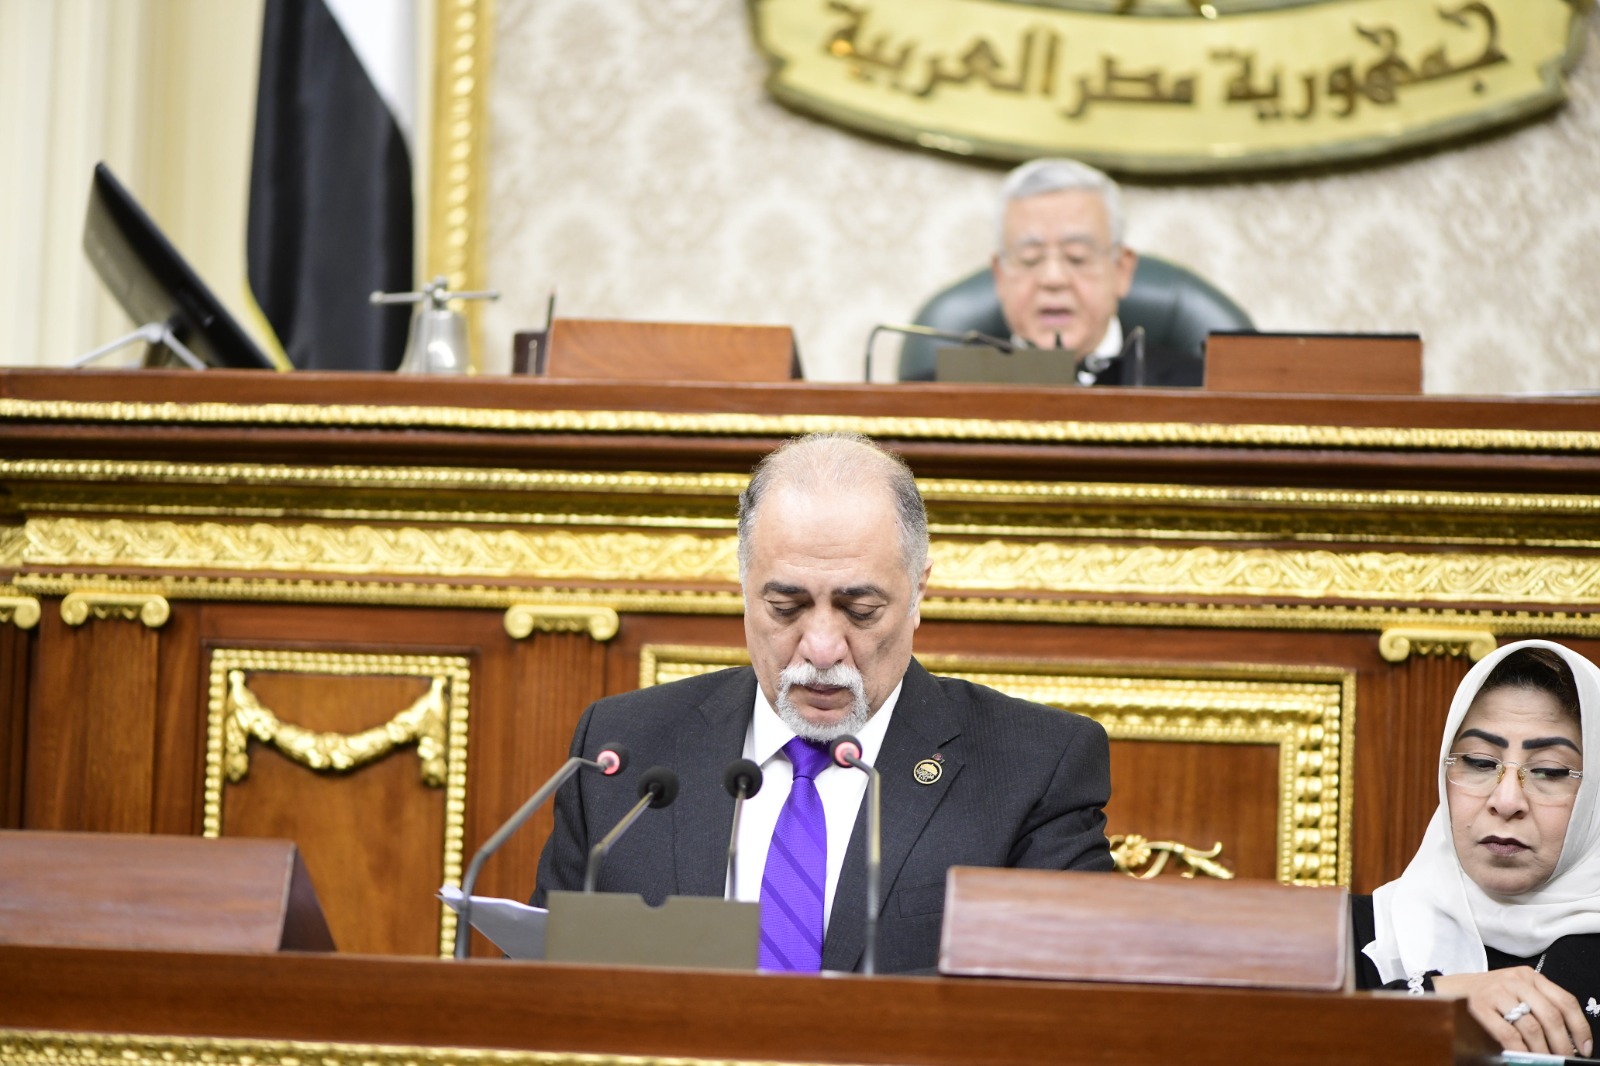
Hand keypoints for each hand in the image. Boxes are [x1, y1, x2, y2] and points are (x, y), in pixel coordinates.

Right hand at [1434, 967, 1593, 1056]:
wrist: (1448, 988)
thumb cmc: (1486, 994)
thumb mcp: (1515, 992)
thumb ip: (1538, 1006)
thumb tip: (1566, 1038)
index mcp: (1529, 976)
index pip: (1565, 1000)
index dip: (1579, 1027)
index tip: (1584, 1048)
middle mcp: (1515, 980)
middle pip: (1550, 1015)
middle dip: (1562, 1043)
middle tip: (1564, 1058)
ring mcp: (1496, 991)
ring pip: (1531, 1026)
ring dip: (1542, 1050)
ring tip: (1543, 1060)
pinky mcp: (1479, 1005)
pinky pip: (1508, 1033)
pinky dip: (1520, 1050)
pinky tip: (1523, 1057)